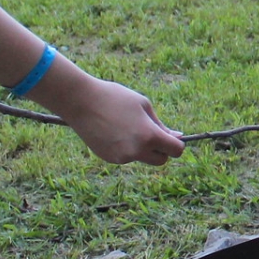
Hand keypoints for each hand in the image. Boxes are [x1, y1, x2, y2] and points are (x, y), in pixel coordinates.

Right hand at [57, 78, 185, 165]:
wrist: (81, 101)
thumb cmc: (115, 98)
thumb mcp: (144, 106)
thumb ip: (161, 125)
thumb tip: (177, 136)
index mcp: (149, 136)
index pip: (175, 151)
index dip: (176, 143)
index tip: (171, 136)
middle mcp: (137, 151)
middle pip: (161, 160)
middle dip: (161, 150)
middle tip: (151, 133)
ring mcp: (122, 157)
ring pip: (142, 158)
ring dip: (142, 148)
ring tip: (127, 126)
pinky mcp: (109, 159)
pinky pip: (126, 156)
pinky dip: (127, 148)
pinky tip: (114, 132)